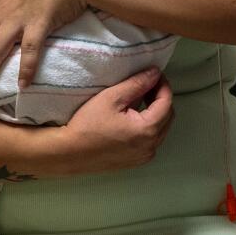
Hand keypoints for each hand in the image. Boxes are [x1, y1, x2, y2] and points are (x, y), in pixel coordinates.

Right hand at [50, 69, 174, 176]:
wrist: (68, 153)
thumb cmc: (87, 124)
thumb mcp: (111, 97)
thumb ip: (136, 84)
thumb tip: (155, 72)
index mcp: (147, 130)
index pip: (166, 102)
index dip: (163, 85)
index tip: (154, 74)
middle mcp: (151, 146)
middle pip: (167, 116)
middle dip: (161, 98)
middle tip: (147, 84)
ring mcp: (144, 156)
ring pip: (161, 129)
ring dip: (155, 113)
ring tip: (141, 99)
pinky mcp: (135, 162)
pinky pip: (151, 141)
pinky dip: (148, 127)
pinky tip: (134, 118)